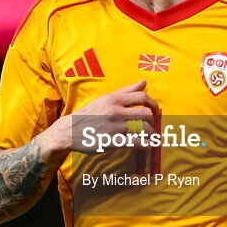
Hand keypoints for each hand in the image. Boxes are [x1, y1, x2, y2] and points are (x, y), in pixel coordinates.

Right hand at [38, 80, 158, 154]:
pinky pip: (136, 142)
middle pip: (146, 113)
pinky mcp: (112, 141)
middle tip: (151, 124)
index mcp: (114, 99)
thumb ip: (126, 91)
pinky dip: (146, 144)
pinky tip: (148, 145)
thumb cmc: (90, 114)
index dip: (153, 103)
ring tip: (149, 135)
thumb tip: (144, 82)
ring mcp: (114, 127)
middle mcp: (115, 111)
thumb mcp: (106, 99)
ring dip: (150, 133)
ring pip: (143, 128)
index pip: (142, 97)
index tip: (156, 110)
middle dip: (152, 120)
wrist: (70, 131)